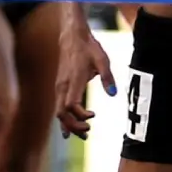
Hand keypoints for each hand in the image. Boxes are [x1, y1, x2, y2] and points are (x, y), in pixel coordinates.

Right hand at [54, 15, 114, 138]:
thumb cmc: (88, 48)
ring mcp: (59, 87)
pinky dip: (65, 119)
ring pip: (58, 112)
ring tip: (84, 135)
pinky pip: (59, 107)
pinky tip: (71, 128)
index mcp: (74, 80)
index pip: (70, 105)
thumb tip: (113, 94)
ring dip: (69, 125)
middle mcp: (63, 86)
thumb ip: (107, 77)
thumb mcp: (102, 59)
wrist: (72, 37)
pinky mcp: (60, 87)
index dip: (80, 115)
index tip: (93, 116)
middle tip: (88, 132)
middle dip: (73, 126)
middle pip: (61, 113)